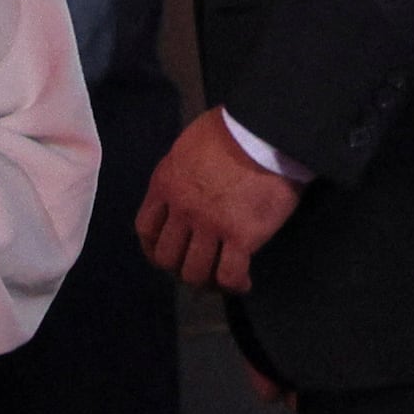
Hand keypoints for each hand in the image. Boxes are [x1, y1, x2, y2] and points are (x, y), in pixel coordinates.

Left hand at [139, 110, 304, 290]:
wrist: (266, 130)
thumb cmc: (233, 128)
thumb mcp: (189, 145)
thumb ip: (181, 170)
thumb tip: (188, 183)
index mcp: (166, 185)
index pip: (146, 230)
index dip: (153, 249)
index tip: (165, 255)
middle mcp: (182, 210)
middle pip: (168, 257)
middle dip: (180, 268)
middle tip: (198, 268)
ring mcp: (211, 225)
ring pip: (195, 272)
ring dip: (206, 281)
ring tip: (220, 279)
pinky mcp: (241, 236)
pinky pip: (229, 274)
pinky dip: (234, 285)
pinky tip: (244, 282)